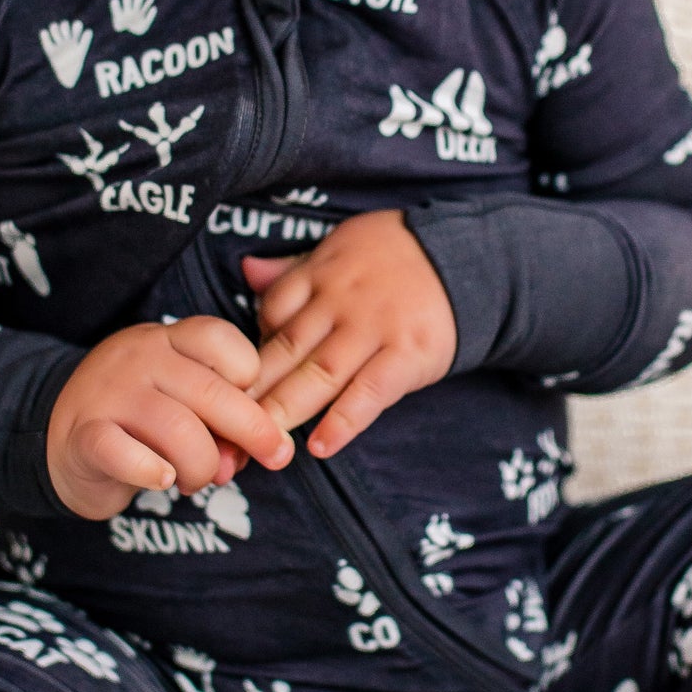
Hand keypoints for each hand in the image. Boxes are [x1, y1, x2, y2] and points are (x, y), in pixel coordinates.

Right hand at [47, 316, 292, 518]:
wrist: (54, 436)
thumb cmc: (137, 419)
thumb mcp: (178, 396)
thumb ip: (219, 413)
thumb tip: (264, 449)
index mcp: (165, 340)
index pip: (220, 338)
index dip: (249, 375)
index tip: (250, 404)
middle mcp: (137, 359)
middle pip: (212, 392)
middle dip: (253, 432)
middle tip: (269, 458)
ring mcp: (107, 395)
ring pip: (179, 430)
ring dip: (204, 466)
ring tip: (198, 480)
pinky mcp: (84, 436)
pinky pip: (124, 453)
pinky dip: (151, 472)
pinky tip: (162, 480)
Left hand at [244, 211, 456, 457]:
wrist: (471, 257)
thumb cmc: (401, 255)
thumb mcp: (343, 245)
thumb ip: (297, 268)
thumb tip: (247, 272)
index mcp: (322, 273)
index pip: (271, 312)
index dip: (245, 351)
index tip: (227, 386)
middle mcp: (341, 301)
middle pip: (285, 349)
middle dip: (250, 391)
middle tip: (220, 427)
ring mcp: (374, 328)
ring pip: (319, 374)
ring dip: (286, 410)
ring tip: (259, 442)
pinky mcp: (408, 354)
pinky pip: (370, 392)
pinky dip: (344, 421)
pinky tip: (321, 446)